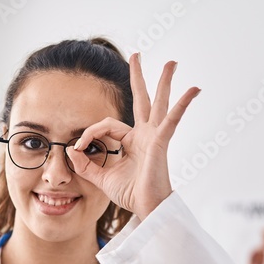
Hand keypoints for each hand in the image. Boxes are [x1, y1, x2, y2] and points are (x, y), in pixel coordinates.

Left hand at [66, 53, 200, 217]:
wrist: (146, 208)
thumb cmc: (130, 194)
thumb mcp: (100, 177)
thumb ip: (85, 164)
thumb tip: (70, 149)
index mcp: (131, 140)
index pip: (106, 125)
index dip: (89, 133)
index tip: (78, 147)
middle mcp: (144, 134)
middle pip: (141, 100)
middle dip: (138, 77)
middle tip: (136, 55)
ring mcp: (155, 136)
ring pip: (159, 102)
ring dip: (165, 81)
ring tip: (172, 62)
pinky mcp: (161, 142)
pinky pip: (172, 120)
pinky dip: (182, 105)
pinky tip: (193, 90)